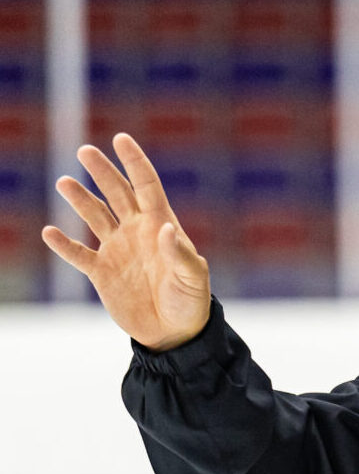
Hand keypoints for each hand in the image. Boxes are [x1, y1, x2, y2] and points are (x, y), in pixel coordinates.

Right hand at [42, 134, 210, 350]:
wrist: (175, 334)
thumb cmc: (191, 303)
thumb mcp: (193, 279)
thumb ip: (181, 254)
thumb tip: (166, 229)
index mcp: (160, 226)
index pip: (146, 186)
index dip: (134, 162)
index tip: (121, 138)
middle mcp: (136, 231)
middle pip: (116, 193)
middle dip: (102, 171)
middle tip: (85, 151)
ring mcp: (117, 250)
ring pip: (94, 216)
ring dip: (80, 199)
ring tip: (65, 182)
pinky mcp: (102, 272)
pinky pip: (78, 254)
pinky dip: (63, 245)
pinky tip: (50, 233)